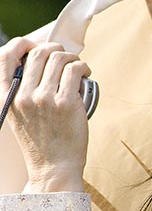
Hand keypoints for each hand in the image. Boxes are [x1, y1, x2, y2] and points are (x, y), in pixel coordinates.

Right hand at [0, 38, 90, 191]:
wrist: (54, 166)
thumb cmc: (42, 140)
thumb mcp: (20, 114)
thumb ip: (24, 90)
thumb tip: (42, 61)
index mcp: (8, 97)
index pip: (4, 57)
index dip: (22, 44)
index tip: (35, 46)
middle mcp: (23, 96)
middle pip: (39, 52)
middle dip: (56, 49)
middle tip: (66, 59)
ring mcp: (44, 99)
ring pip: (60, 58)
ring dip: (73, 58)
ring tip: (78, 68)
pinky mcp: (66, 102)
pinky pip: (75, 70)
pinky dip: (83, 67)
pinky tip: (85, 74)